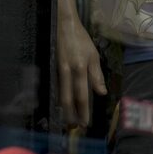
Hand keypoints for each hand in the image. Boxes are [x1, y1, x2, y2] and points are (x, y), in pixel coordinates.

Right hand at [57, 0, 106, 126]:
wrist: (63, 26)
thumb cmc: (81, 40)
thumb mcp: (94, 55)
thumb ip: (96, 75)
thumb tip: (101, 93)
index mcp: (80, 69)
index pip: (82, 96)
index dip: (83, 111)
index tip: (85, 123)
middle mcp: (67, 72)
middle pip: (68, 100)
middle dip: (71, 115)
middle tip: (74, 127)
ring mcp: (57, 72)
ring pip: (59, 96)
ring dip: (64, 110)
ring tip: (67, 121)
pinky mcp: (52, 70)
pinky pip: (56, 89)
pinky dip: (58, 99)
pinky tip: (60, 106)